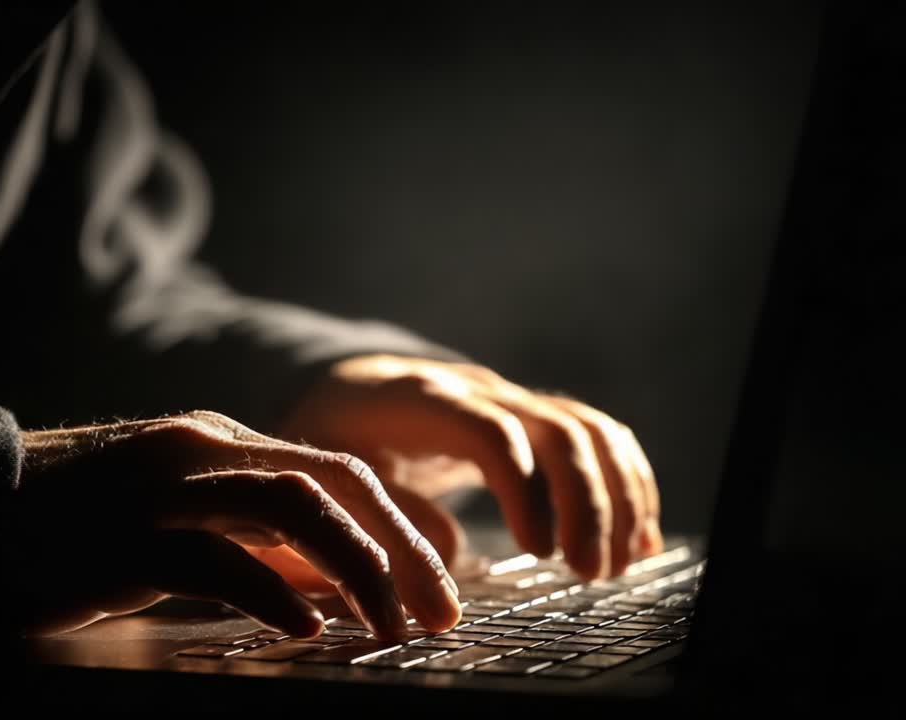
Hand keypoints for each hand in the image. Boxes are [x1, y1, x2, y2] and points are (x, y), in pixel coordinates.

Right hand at [12, 411, 460, 640]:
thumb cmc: (77, 531)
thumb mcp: (179, 530)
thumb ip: (253, 546)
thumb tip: (326, 585)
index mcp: (218, 447)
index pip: (334, 472)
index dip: (400, 528)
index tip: (438, 587)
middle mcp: (201, 451)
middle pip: (330, 481)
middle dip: (399, 546)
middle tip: (438, 612)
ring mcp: (162, 488)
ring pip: (289, 506)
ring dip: (354, 565)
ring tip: (389, 625)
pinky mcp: (124, 537)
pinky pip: (215, 557)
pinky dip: (270, 590)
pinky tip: (306, 628)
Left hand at [279, 354, 662, 580]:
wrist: (350, 388)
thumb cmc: (334, 434)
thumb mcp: (333, 470)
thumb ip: (384, 509)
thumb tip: (451, 556)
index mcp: (421, 399)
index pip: (491, 431)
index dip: (525, 489)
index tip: (539, 551)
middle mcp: (478, 390)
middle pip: (556, 429)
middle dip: (586, 502)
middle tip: (589, 572)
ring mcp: (511, 398)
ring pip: (589, 429)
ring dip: (615, 497)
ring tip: (614, 565)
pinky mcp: (532, 417)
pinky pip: (597, 436)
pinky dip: (626, 483)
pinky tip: (637, 537)